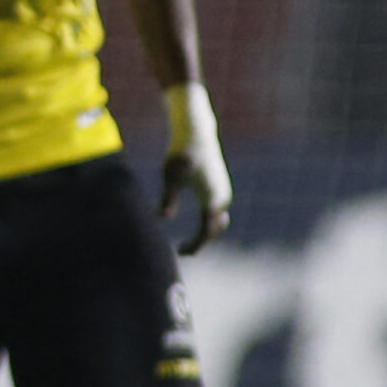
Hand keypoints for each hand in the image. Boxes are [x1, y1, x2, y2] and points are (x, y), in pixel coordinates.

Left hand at [161, 83, 231, 253]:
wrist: (196, 133)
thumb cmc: (180, 153)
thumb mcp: (170, 176)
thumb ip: (167, 199)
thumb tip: (162, 218)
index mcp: (210, 197)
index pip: (205, 231)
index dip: (194, 245)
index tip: (181, 253)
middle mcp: (222, 197)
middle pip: (213, 230)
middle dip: (200, 243)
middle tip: (183, 253)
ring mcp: (224, 193)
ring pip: (217, 222)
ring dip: (206, 235)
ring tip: (189, 245)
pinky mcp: (221, 188)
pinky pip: (217, 213)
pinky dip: (209, 224)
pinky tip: (200, 228)